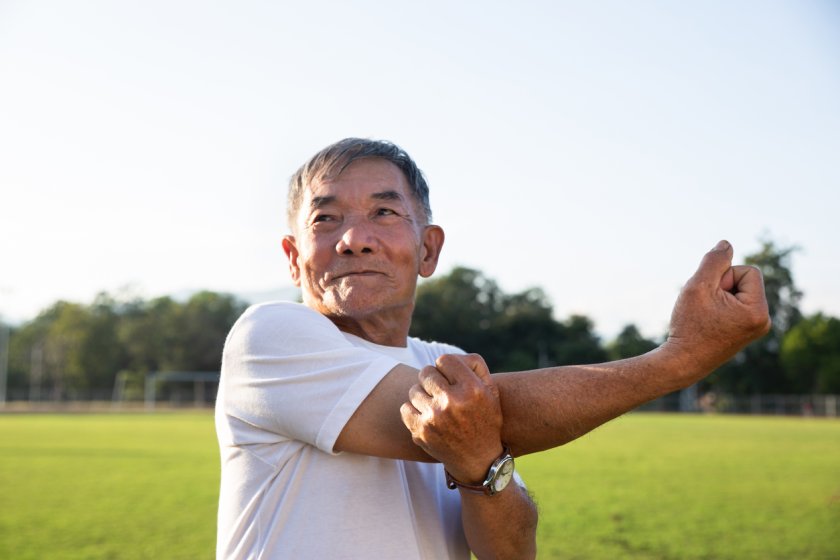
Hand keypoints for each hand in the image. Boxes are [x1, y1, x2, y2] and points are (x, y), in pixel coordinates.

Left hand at [400, 353, 503, 483]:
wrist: (480, 461)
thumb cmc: (485, 420)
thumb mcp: (491, 391)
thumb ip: (474, 365)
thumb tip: (449, 357)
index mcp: (471, 389)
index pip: (443, 360)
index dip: (445, 366)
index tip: (449, 376)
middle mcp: (452, 402)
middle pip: (426, 372)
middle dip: (432, 379)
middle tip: (440, 389)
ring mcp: (434, 418)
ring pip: (414, 390)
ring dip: (423, 395)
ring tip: (435, 404)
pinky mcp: (421, 432)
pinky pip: (405, 408)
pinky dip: (413, 410)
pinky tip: (426, 415)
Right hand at [663, 240, 770, 381]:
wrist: (682, 361)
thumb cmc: (689, 325)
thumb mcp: (698, 285)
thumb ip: (714, 261)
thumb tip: (727, 244)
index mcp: (758, 311)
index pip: (749, 271)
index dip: (724, 277)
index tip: (710, 298)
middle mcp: (763, 320)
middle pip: (746, 280)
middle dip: (722, 286)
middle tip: (706, 309)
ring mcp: (756, 327)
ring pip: (739, 292)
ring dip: (719, 296)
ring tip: (707, 316)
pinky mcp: (747, 331)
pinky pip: (736, 303)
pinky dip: (720, 306)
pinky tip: (709, 321)